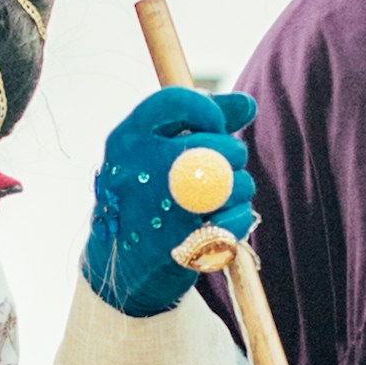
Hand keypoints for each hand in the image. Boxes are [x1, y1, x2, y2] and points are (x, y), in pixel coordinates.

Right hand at [84, 85, 257, 315]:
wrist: (117, 264)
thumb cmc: (144, 195)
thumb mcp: (154, 149)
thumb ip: (200, 118)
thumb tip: (248, 104)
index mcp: (126, 139)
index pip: (177, 100)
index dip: (209, 111)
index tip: (215, 126)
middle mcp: (139, 168)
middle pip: (217, 144)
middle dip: (233, 155)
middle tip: (224, 169)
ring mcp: (159, 207)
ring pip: (235, 182)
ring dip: (240, 189)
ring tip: (223, 197)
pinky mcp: (182, 243)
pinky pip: (236, 218)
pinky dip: (239, 219)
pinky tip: (224, 220)